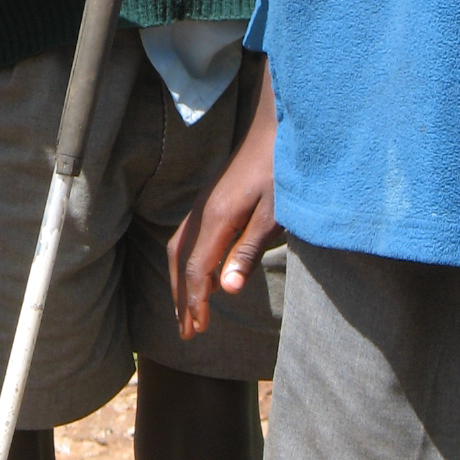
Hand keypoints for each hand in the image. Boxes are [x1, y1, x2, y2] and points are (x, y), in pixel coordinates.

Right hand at [168, 52, 280, 337]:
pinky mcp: (211, 199)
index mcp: (216, 219)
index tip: (197, 330)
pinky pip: (187, 237)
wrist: (275, 127)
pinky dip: (187, 262)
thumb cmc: (280, 170)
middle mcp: (202, 213)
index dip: (195, 303)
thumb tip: (226, 290)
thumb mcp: (273, 215)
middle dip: (181, 299)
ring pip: (179, 249)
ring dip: (180, 282)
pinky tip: (204, 273)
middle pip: (179, 262)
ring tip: (188, 310)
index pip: (196, 271)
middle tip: (186, 332)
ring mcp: (203, 204)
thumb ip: (248, 251)